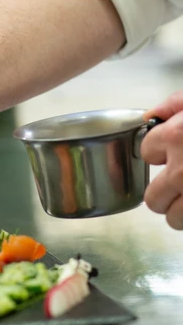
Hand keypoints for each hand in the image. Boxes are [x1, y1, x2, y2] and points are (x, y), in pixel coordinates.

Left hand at [142, 91, 182, 229]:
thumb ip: (172, 104)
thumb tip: (149, 114)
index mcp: (175, 137)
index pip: (145, 153)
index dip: (158, 152)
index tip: (169, 151)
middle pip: (152, 199)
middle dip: (161, 194)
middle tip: (174, 186)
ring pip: (174, 220)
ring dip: (180, 212)